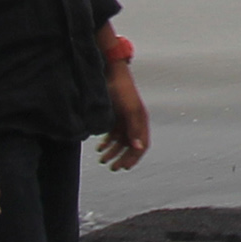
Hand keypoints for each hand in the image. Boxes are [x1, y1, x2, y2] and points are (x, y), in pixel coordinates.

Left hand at [101, 48, 152, 174]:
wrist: (109, 73)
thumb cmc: (122, 90)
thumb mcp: (129, 110)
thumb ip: (134, 129)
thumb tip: (138, 148)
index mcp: (141, 121)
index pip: (141, 145)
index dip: (134, 158)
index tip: (124, 167)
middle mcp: (134, 122)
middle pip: (130, 146)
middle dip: (121, 158)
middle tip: (111, 168)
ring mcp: (123, 119)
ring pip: (119, 141)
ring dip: (112, 152)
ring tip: (101, 159)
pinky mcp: (113, 116)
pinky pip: (111, 134)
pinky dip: (106, 142)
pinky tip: (99, 147)